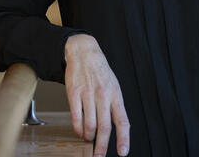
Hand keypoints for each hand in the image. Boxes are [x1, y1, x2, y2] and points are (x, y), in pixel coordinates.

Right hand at [64, 34, 129, 155]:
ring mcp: (88, 94)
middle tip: (99, 155)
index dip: (124, 138)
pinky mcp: (74, 93)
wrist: (84, 52)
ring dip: (88, 136)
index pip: (122, 120)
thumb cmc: (100, 71)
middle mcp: (103, 96)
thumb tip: (116, 127)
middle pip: (104, 127)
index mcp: (116, 95)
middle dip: (102, 146)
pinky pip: (76, 117)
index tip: (123, 152)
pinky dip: (77, 128)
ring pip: (89, 125)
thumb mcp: (113, 86)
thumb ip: (114, 105)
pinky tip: (78, 131)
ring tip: (88, 138)